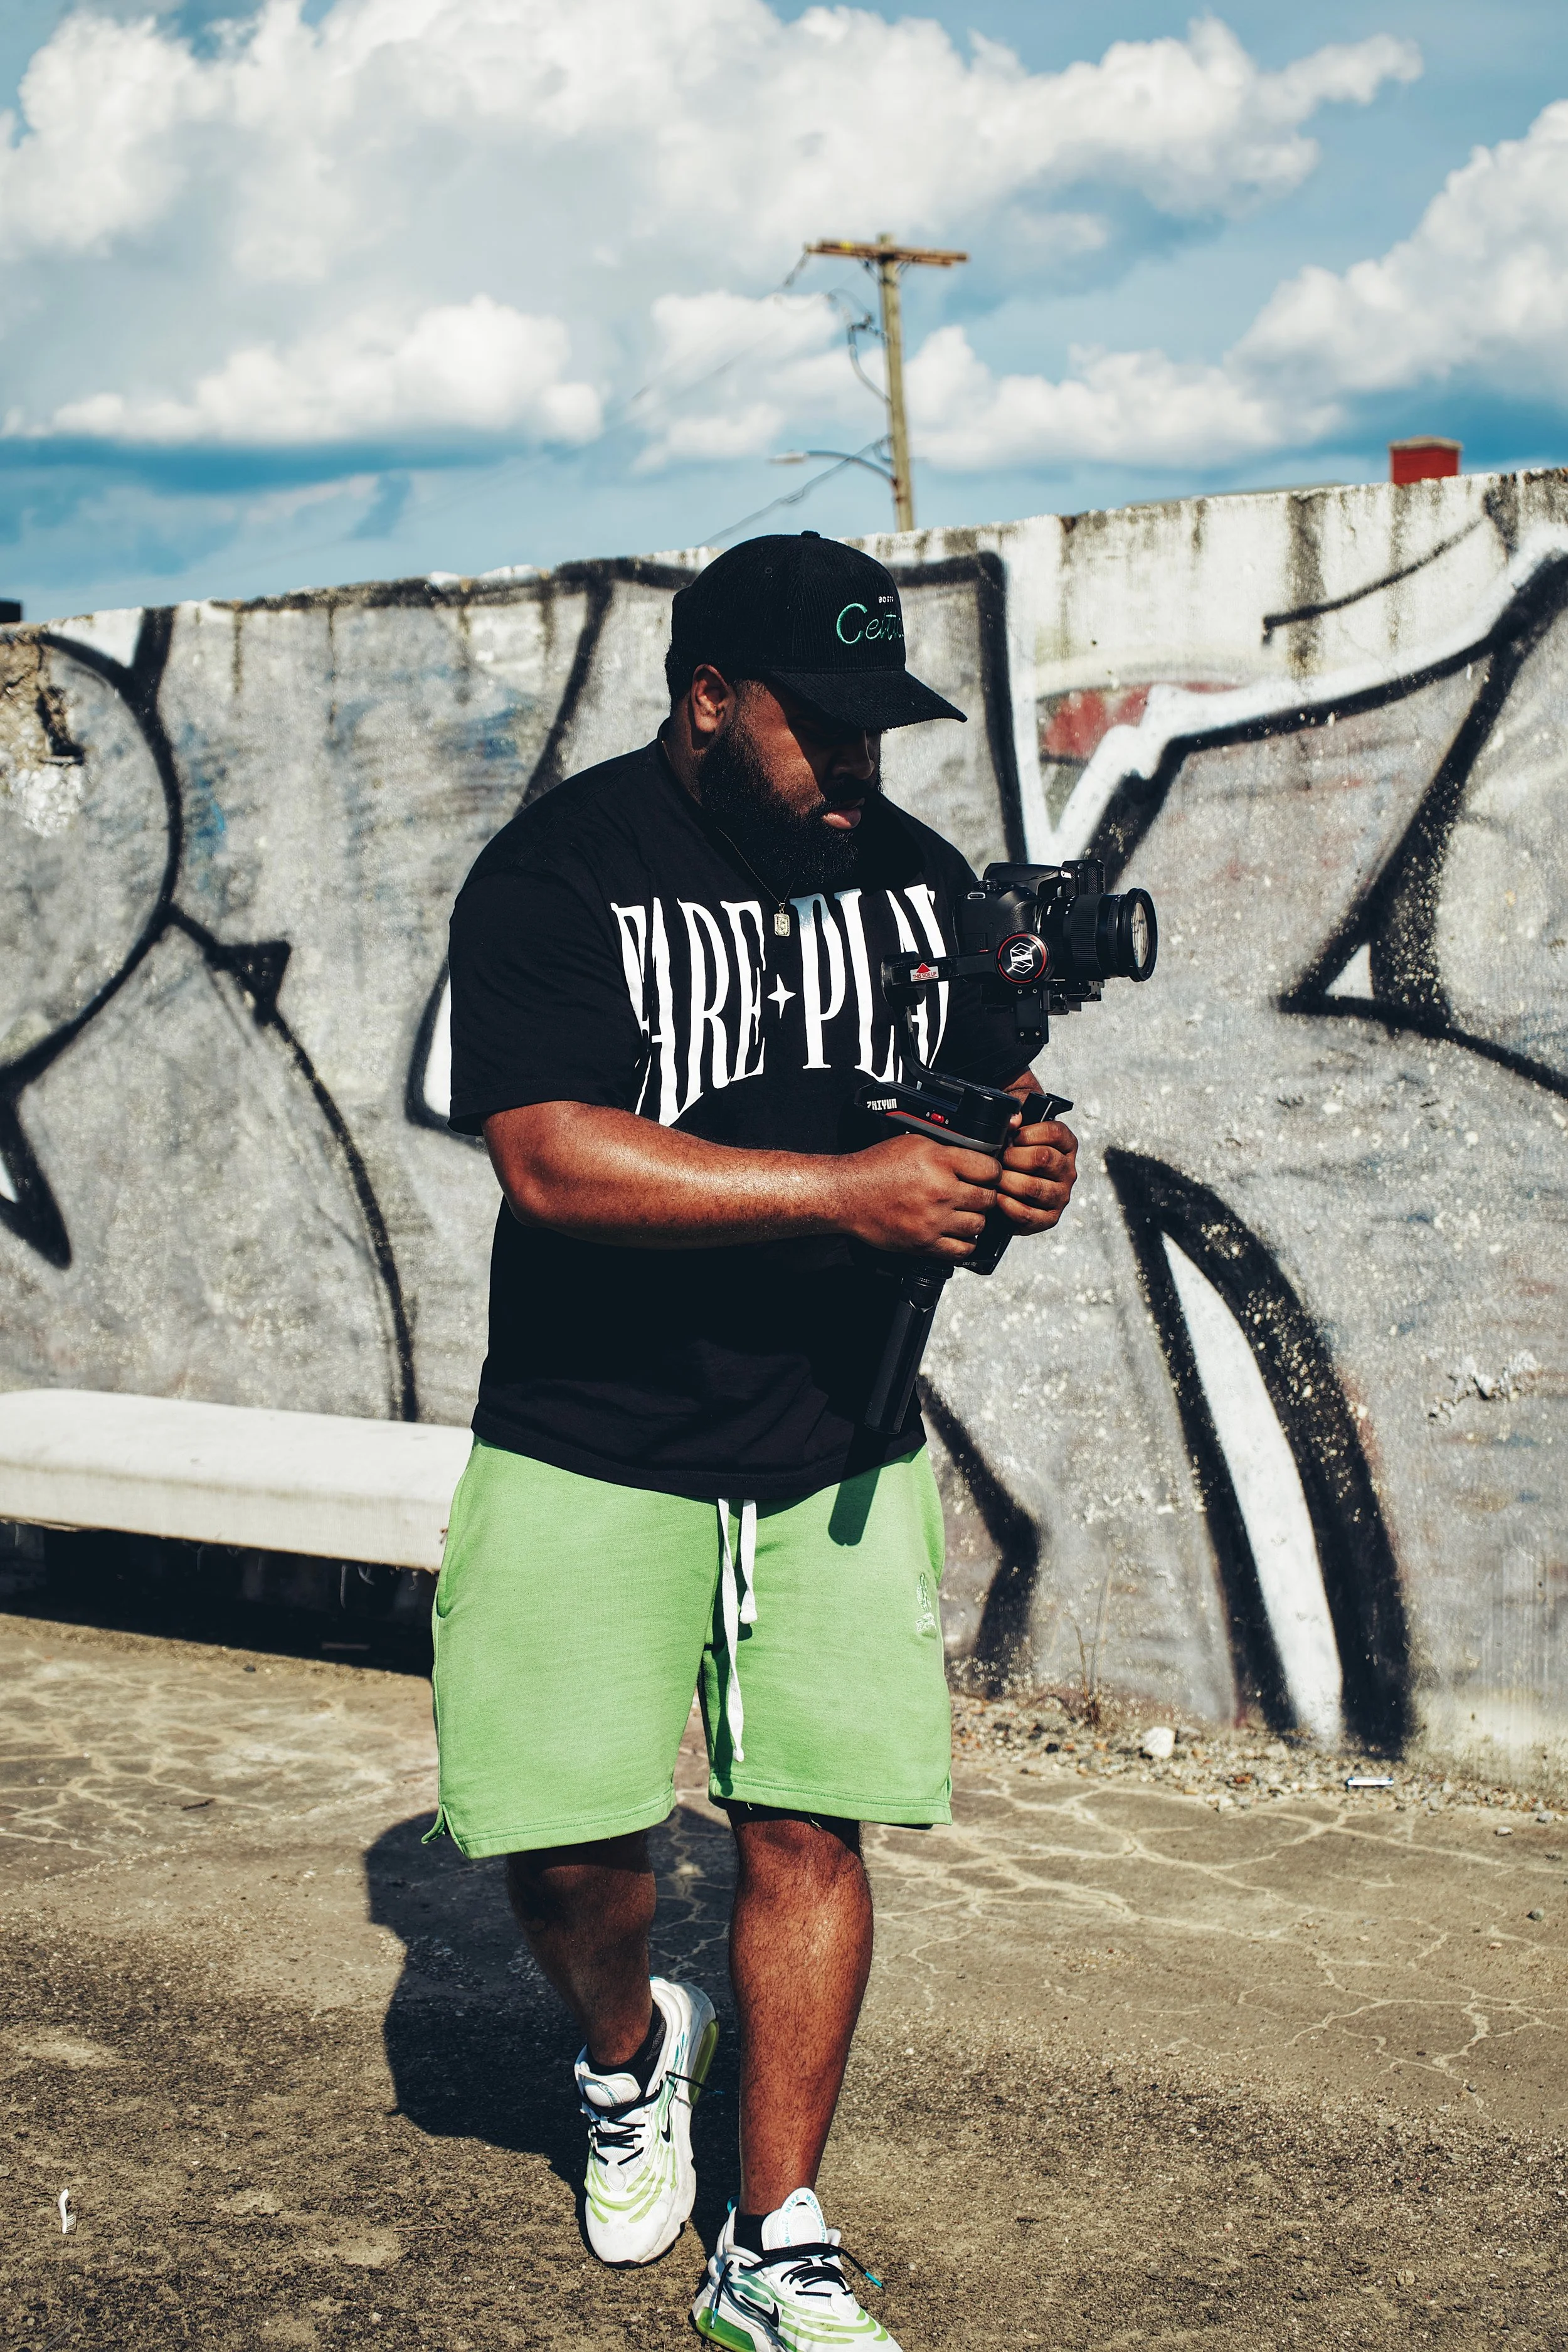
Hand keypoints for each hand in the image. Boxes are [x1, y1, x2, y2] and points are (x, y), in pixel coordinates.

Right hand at [832, 1132, 1000, 1258]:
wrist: (847, 1194)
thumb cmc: (875, 1167)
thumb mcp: (914, 1143)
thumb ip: (946, 1149)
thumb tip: (973, 1154)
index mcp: (939, 1162)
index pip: (990, 1169)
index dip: (992, 1171)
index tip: (986, 1174)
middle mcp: (940, 1191)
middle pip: (987, 1198)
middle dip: (985, 1195)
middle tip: (975, 1193)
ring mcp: (933, 1220)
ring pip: (978, 1225)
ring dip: (975, 1219)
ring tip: (964, 1213)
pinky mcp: (924, 1243)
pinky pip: (962, 1249)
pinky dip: (965, 1243)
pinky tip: (957, 1233)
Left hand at [996, 1114, 1077, 1235]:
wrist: (1006, 1192)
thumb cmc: (1012, 1159)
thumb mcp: (1014, 1136)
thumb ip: (1013, 1122)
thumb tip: (1014, 1119)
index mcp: (1065, 1146)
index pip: (1055, 1132)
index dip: (1028, 1133)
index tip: (1013, 1138)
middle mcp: (1068, 1171)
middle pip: (1043, 1158)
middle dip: (1013, 1157)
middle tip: (999, 1159)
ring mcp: (1061, 1196)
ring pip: (1033, 1187)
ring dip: (1007, 1182)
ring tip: (995, 1179)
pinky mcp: (1049, 1219)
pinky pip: (1028, 1214)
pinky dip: (1008, 1206)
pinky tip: (998, 1198)